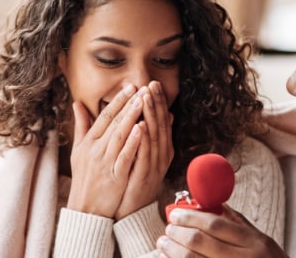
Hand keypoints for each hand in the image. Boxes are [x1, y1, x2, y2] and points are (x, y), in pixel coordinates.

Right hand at [67, 84, 144, 217]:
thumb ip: (81, 126)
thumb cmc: (84, 178)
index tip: (129, 87)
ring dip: (131, 118)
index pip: (104, 117)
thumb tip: (77, 103)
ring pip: (119, 136)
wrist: (86, 208)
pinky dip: (133, 142)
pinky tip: (142, 129)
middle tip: (140, 88)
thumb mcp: (78, 150)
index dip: (117, 101)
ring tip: (142, 102)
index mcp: (88, 142)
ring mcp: (105, 163)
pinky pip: (125, 156)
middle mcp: (95, 150)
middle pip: (113, 123)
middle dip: (128, 104)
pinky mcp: (115, 176)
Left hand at [115, 81, 174, 218]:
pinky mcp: (145, 176)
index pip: (161, 121)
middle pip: (160, 125)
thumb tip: (165, 115)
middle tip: (151, 84)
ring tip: (147, 97)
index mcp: (160, 149)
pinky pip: (145, 155)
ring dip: (151, 116)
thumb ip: (150, 135)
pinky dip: (144, 140)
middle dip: (156, 103)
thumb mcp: (143, 155)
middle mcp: (160, 155)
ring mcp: (154, 166)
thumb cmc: (134, 181)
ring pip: (155, 136)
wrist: (131, 211)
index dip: (158, 102)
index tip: (152, 84)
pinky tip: (141, 125)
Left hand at [157, 205, 287, 256]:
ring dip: (172, 251)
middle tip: (168, 228)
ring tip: (164, 243)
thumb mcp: (262, 241)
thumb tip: (212, 203)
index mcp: (254, 243)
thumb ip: (237, 223)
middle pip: (200, 243)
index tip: (175, 213)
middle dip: (178, 233)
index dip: (190, 217)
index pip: (215, 225)